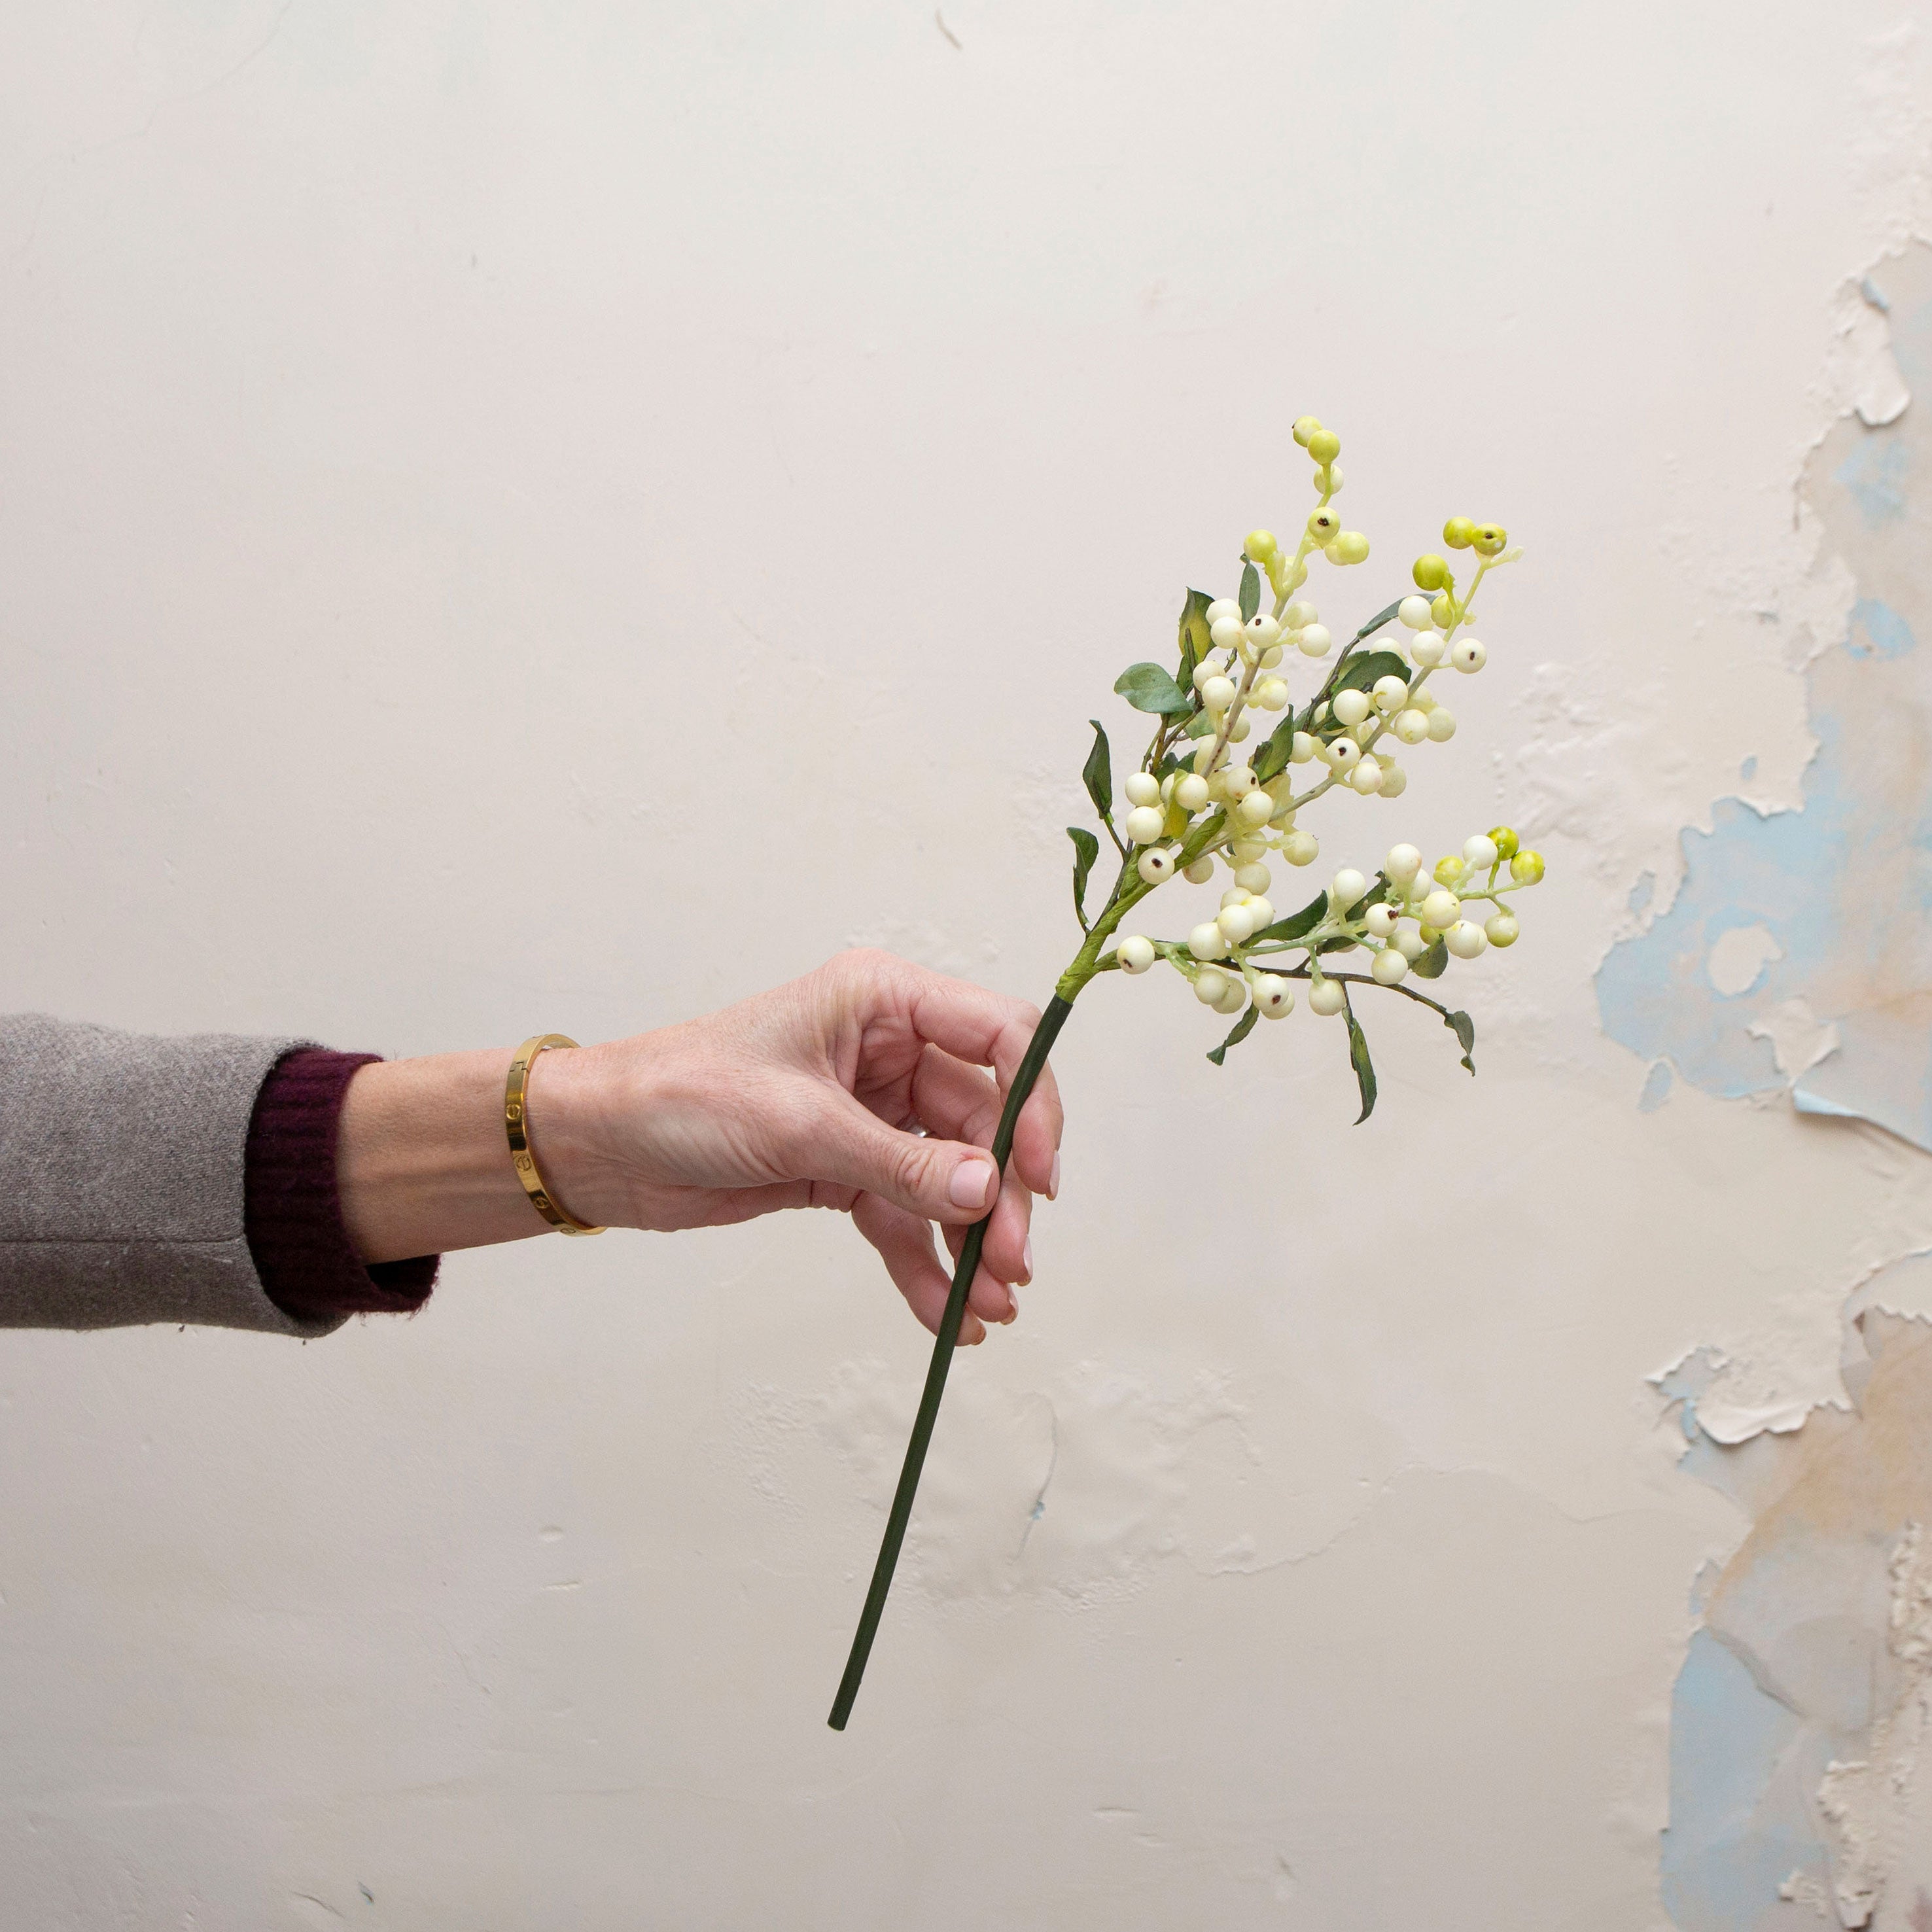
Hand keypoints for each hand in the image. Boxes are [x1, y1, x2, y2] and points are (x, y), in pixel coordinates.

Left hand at [539, 950, 1064, 1344]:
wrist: (600, 1145)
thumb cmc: (680, 1093)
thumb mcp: (799, 1125)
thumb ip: (900, 1163)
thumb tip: (988, 1190)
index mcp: (882, 1002)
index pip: (998, 1036)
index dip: (1033, 1103)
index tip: (1038, 1177)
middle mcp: (889, 1051)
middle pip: (984, 1122)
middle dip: (1001, 1196)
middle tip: (1011, 1265)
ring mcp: (872, 1113)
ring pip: (951, 1179)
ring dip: (972, 1242)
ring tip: (992, 1307)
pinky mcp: (846, 1168)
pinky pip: (906, 1217)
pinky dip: (927, 1265)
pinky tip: (949, 1317)